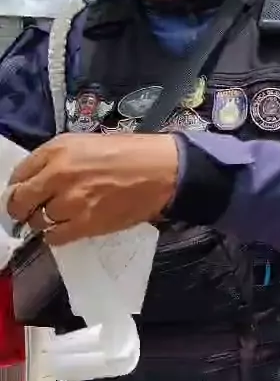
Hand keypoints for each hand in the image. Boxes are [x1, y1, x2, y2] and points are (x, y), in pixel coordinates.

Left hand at [7, 133, 178, 245]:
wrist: (161, 171)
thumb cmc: (128, 153)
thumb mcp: (85, 143)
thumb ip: (56, 159)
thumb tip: (36, 180)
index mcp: (57, 150)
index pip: (19, 174)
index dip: (17, 187)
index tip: (23, 194)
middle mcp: (59, 174)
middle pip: (20, 200)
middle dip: (20, 209)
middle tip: (27, 213)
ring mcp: (72, 201)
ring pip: (38, 221)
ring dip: (42, 223)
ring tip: (54, 219)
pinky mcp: (87, 223)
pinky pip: (56, 237)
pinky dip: (55, 236)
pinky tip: (65, 230)